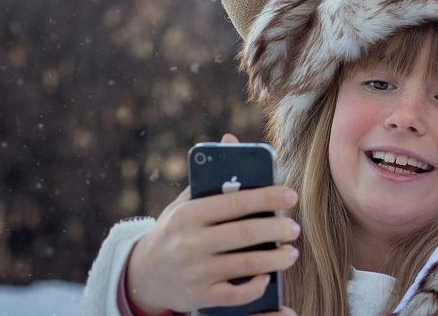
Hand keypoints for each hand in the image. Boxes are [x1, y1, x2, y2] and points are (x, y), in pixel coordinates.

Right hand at [125, 134, 300, 314]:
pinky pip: (235, 294)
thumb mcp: (185, 202)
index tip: (291, 195)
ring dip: (275, 259)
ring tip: (292, 253)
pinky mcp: (199, 297)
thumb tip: (231, 139)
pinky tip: (267, 277)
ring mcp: (195, 272)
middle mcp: (190, 243)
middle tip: (295, 228)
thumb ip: (210, 176)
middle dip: (276, 229)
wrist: (143, 274)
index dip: (266, 197)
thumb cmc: (176, 231)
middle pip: (244, 235)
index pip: (234, 202)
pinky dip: (255, 287)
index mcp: (189, 214)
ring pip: (245, 266)